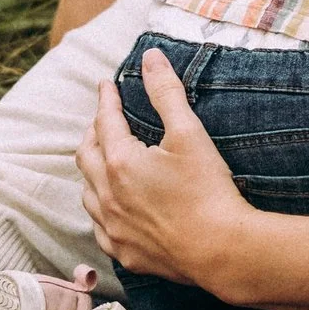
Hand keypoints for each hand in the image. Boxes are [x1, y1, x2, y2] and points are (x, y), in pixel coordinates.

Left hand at [78, 48, 255, 292]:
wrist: (222, 251)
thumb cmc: (207, 190)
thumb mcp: (188, 134)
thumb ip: (166, 93)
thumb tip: (151, 57)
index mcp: (119, 162)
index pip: (105, 121)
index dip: (106, 100)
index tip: (106, 85)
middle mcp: (107, 195)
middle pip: (86, 155)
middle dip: (93, 132)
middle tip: (104, 119)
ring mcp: (113, 227)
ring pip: (87, 193)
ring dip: (91, 171)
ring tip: (102, 160)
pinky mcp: (124, 252)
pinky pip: (100, 227)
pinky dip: (101, 209)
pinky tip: (110, 207)